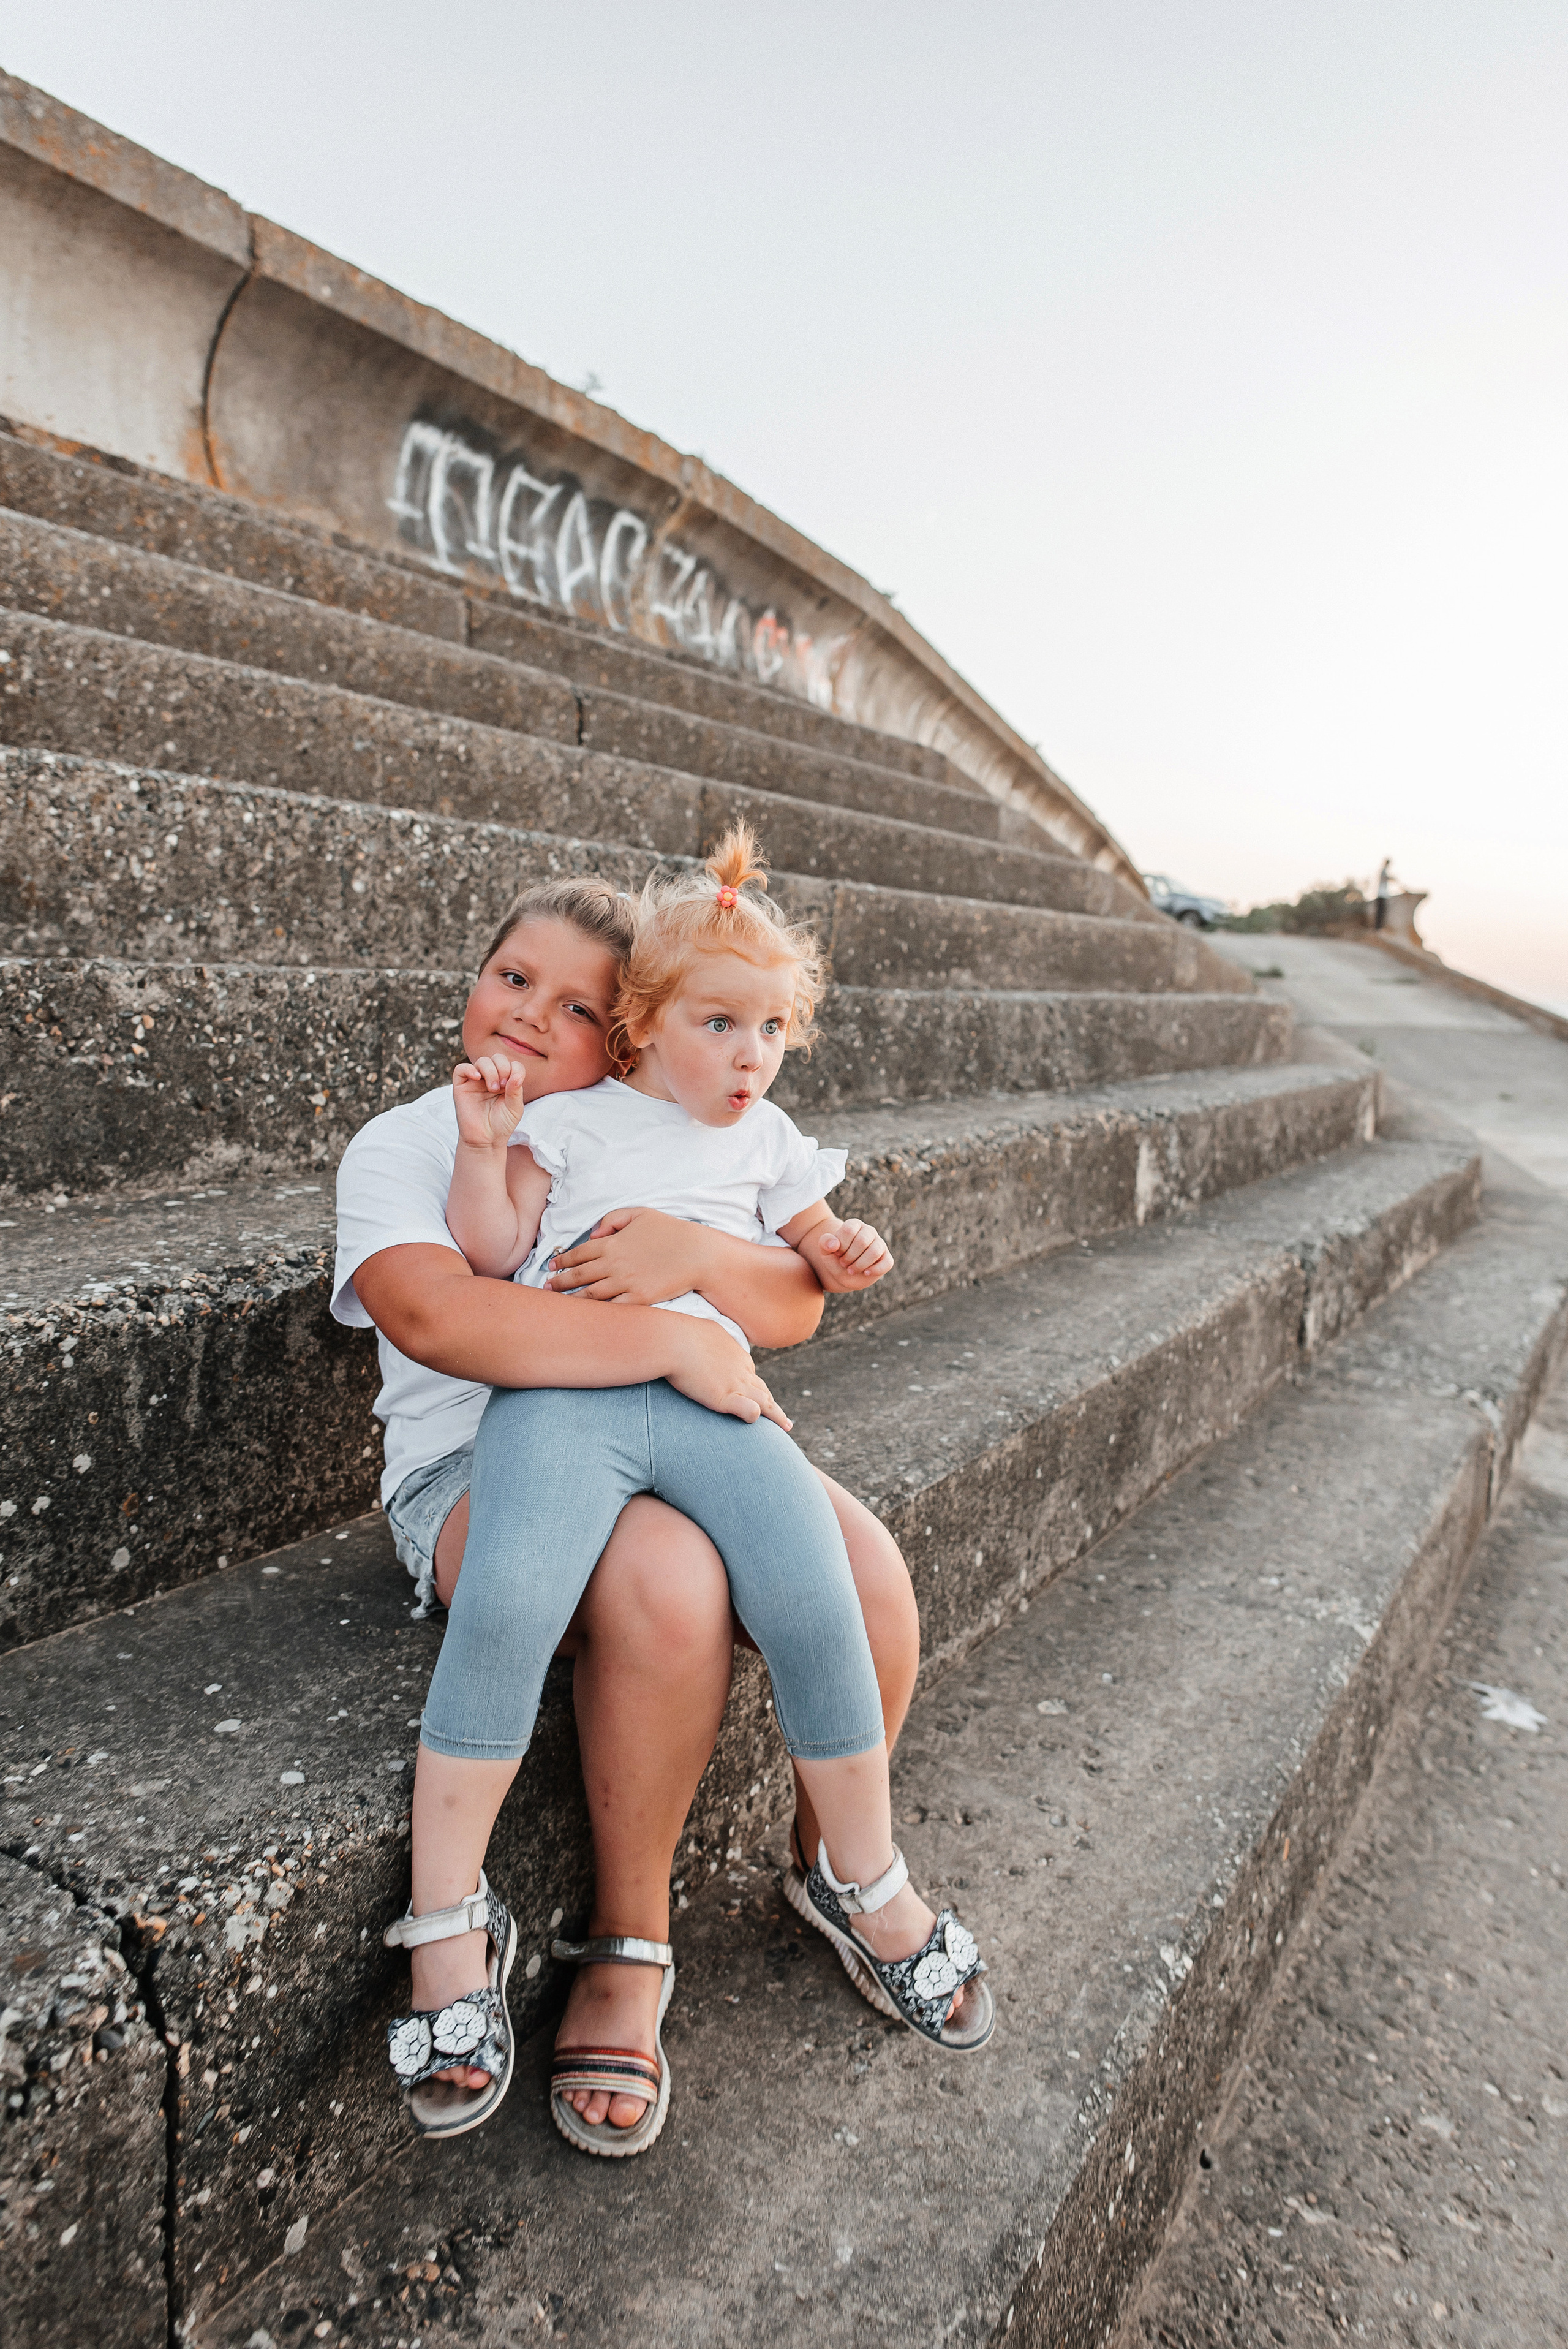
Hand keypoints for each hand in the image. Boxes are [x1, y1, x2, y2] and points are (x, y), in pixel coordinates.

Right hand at [452, 1054, 527, 1149]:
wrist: (485, 1140)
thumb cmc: (501, 1125)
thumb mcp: (515, 1108)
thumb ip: (516, 1090)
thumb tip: (517, 1074)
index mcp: (506, 1082)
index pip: (512, 1064)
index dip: (515, 1069)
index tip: (513, 1085)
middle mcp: (491, 1079)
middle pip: (497, 1058)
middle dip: (503, 1068)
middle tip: (502, 1086)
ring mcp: (475, 1082)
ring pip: (482, 1061)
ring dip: (490, 1071)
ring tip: (492, 1089)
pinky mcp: (461, 1087)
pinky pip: (461, 1069)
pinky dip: (469, 1069)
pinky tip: (478, 1078)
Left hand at [545, 1207, 702, 1303]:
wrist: (698, 1254)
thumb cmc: (672, 1232)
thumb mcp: (641, 1214)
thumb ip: (612, 1219)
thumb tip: (594, 1233)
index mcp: (612, 1243)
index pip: (578, 1253)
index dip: (562, 1261)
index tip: (552, 1266)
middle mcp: (613, 1264)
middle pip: (577, 1276)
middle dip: (558, 1283)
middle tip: (546, 1288)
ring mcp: (625, 1283)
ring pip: (589, 1295)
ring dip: (571, 1299)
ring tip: (559, 1304)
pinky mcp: (638, 1299)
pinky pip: (610, 1308)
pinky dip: (595, 1313)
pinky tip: (586, 1316)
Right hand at [662, 1316, 792, 1429]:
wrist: (674, 1341)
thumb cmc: (684, 1333)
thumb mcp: (707, 1330)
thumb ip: (715, 1337)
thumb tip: (711, 1334)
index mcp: (738, 1356)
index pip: (751, 1377)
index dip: (755, 1389)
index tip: (757, 1398)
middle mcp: (742, 1371)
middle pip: (763, 1390)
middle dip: (773, 1404)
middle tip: (784, 1418)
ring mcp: (736, 1384)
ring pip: (765, 1402)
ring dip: (777, 1415)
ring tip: (786, 1425)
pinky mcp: (725, 1398)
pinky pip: (750, 1411)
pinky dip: (754, 1417)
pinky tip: (751, 1422)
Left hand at [800, 1217, 893, 1292]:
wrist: (845, 1274)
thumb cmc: (836, 1259)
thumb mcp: (825, 1252)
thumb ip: (824, 1243)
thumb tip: (834, 1244)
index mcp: (854, 1225)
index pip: (848, 1230)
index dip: (841, 1246)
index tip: (837, 1253)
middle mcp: (869, 1231)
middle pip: (862, 1241)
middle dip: (849, 1257)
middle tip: (843, 1263)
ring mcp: (880, 1244)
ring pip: (874, 1252)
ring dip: (860, 1265)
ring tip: (851, 1270)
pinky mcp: (886, 1258)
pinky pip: (887, 1263)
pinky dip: (875, 1270)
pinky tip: (865, 1273)